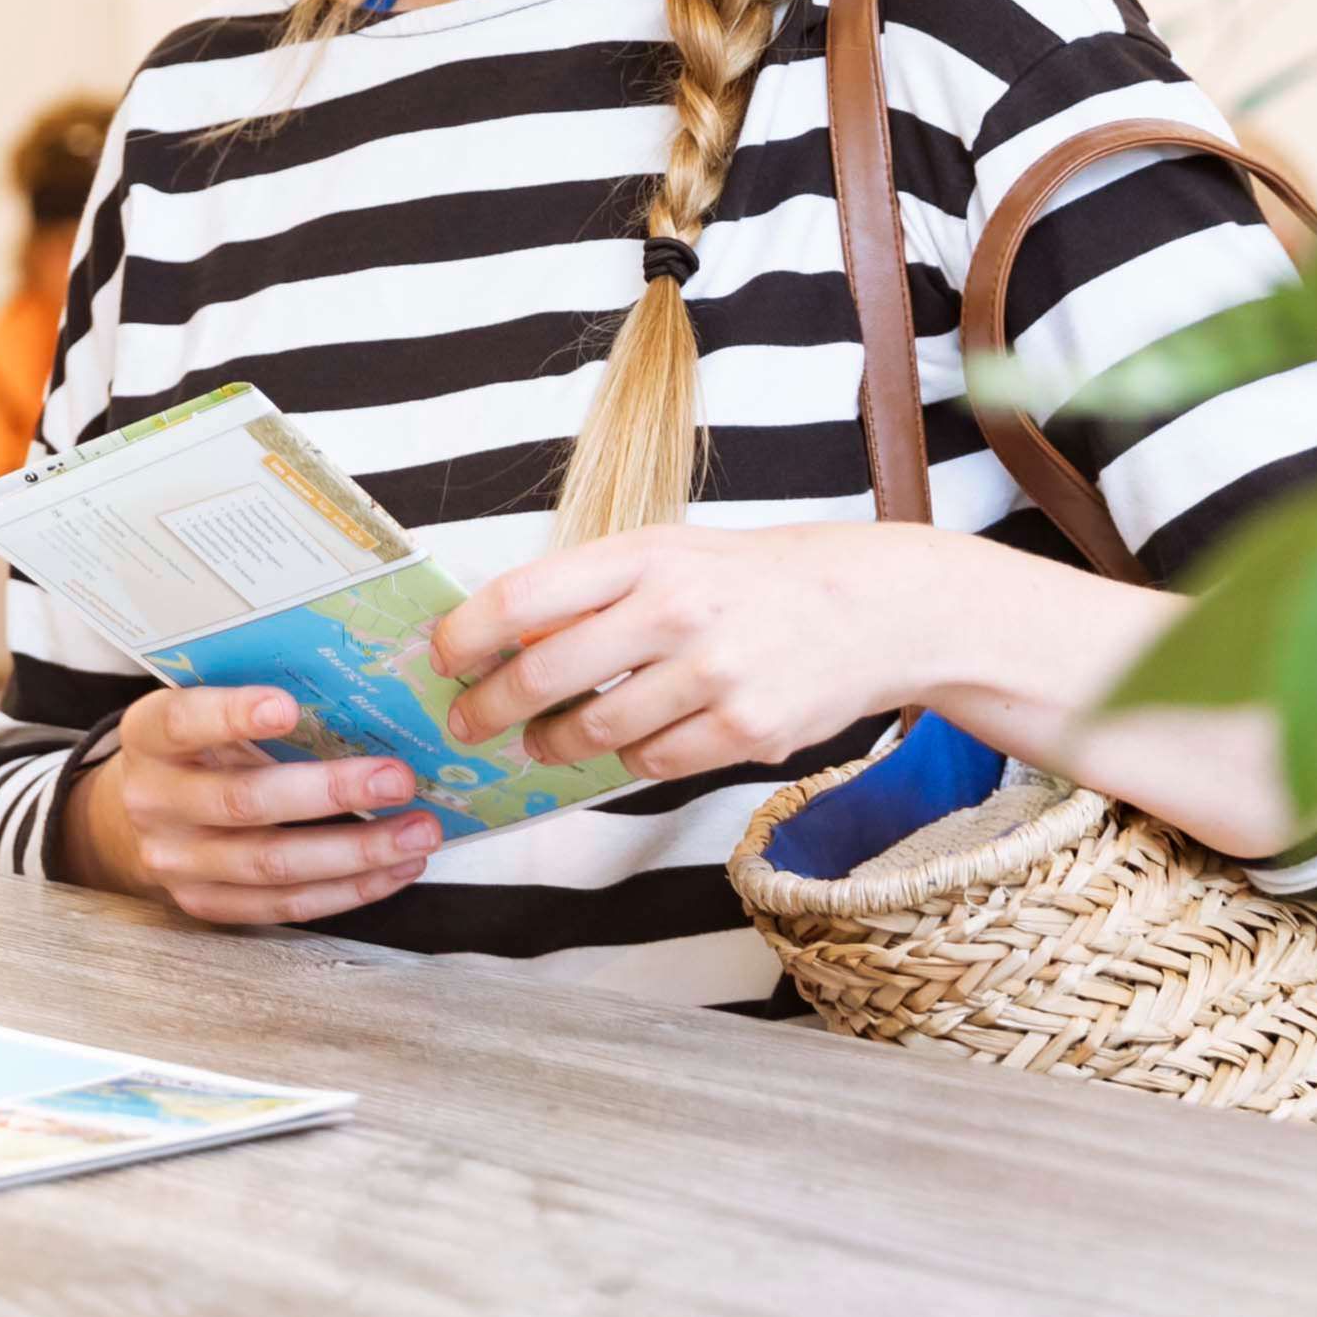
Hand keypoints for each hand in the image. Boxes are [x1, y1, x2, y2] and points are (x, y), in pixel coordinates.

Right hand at [67, 685, 443, 926]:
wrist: (138, 817)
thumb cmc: (190, 750)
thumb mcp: (200, 713)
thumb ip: (250, 707)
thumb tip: (356, 696)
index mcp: (150, 738)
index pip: (185, 722)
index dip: (234, 715)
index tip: (288, 705)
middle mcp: (155, 802)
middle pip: (244, 803)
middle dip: (329, 792)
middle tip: (397, 779)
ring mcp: (177, 862)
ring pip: (273, 865)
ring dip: (356, 852)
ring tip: (417, 832)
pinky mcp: (206, 904)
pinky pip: (284, 905)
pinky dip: (347, 890)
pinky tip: (393, 869)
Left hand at [435, 520, 951, 783]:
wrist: (876, 608)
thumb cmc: (752, 580)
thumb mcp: (671, 553)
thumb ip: (593, 590)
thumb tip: (502, 641)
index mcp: (646, 554)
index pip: (524, 596)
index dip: (467, 635)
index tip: (440, 658)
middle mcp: (676, 610)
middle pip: (544, 675)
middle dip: (489, 708)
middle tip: (467, 723)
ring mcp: (714, 675)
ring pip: (593, 732)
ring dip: (554, 744)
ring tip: (543, 740)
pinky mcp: (747, 731)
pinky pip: (650, 763)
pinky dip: (627, 759)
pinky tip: (630, 741)